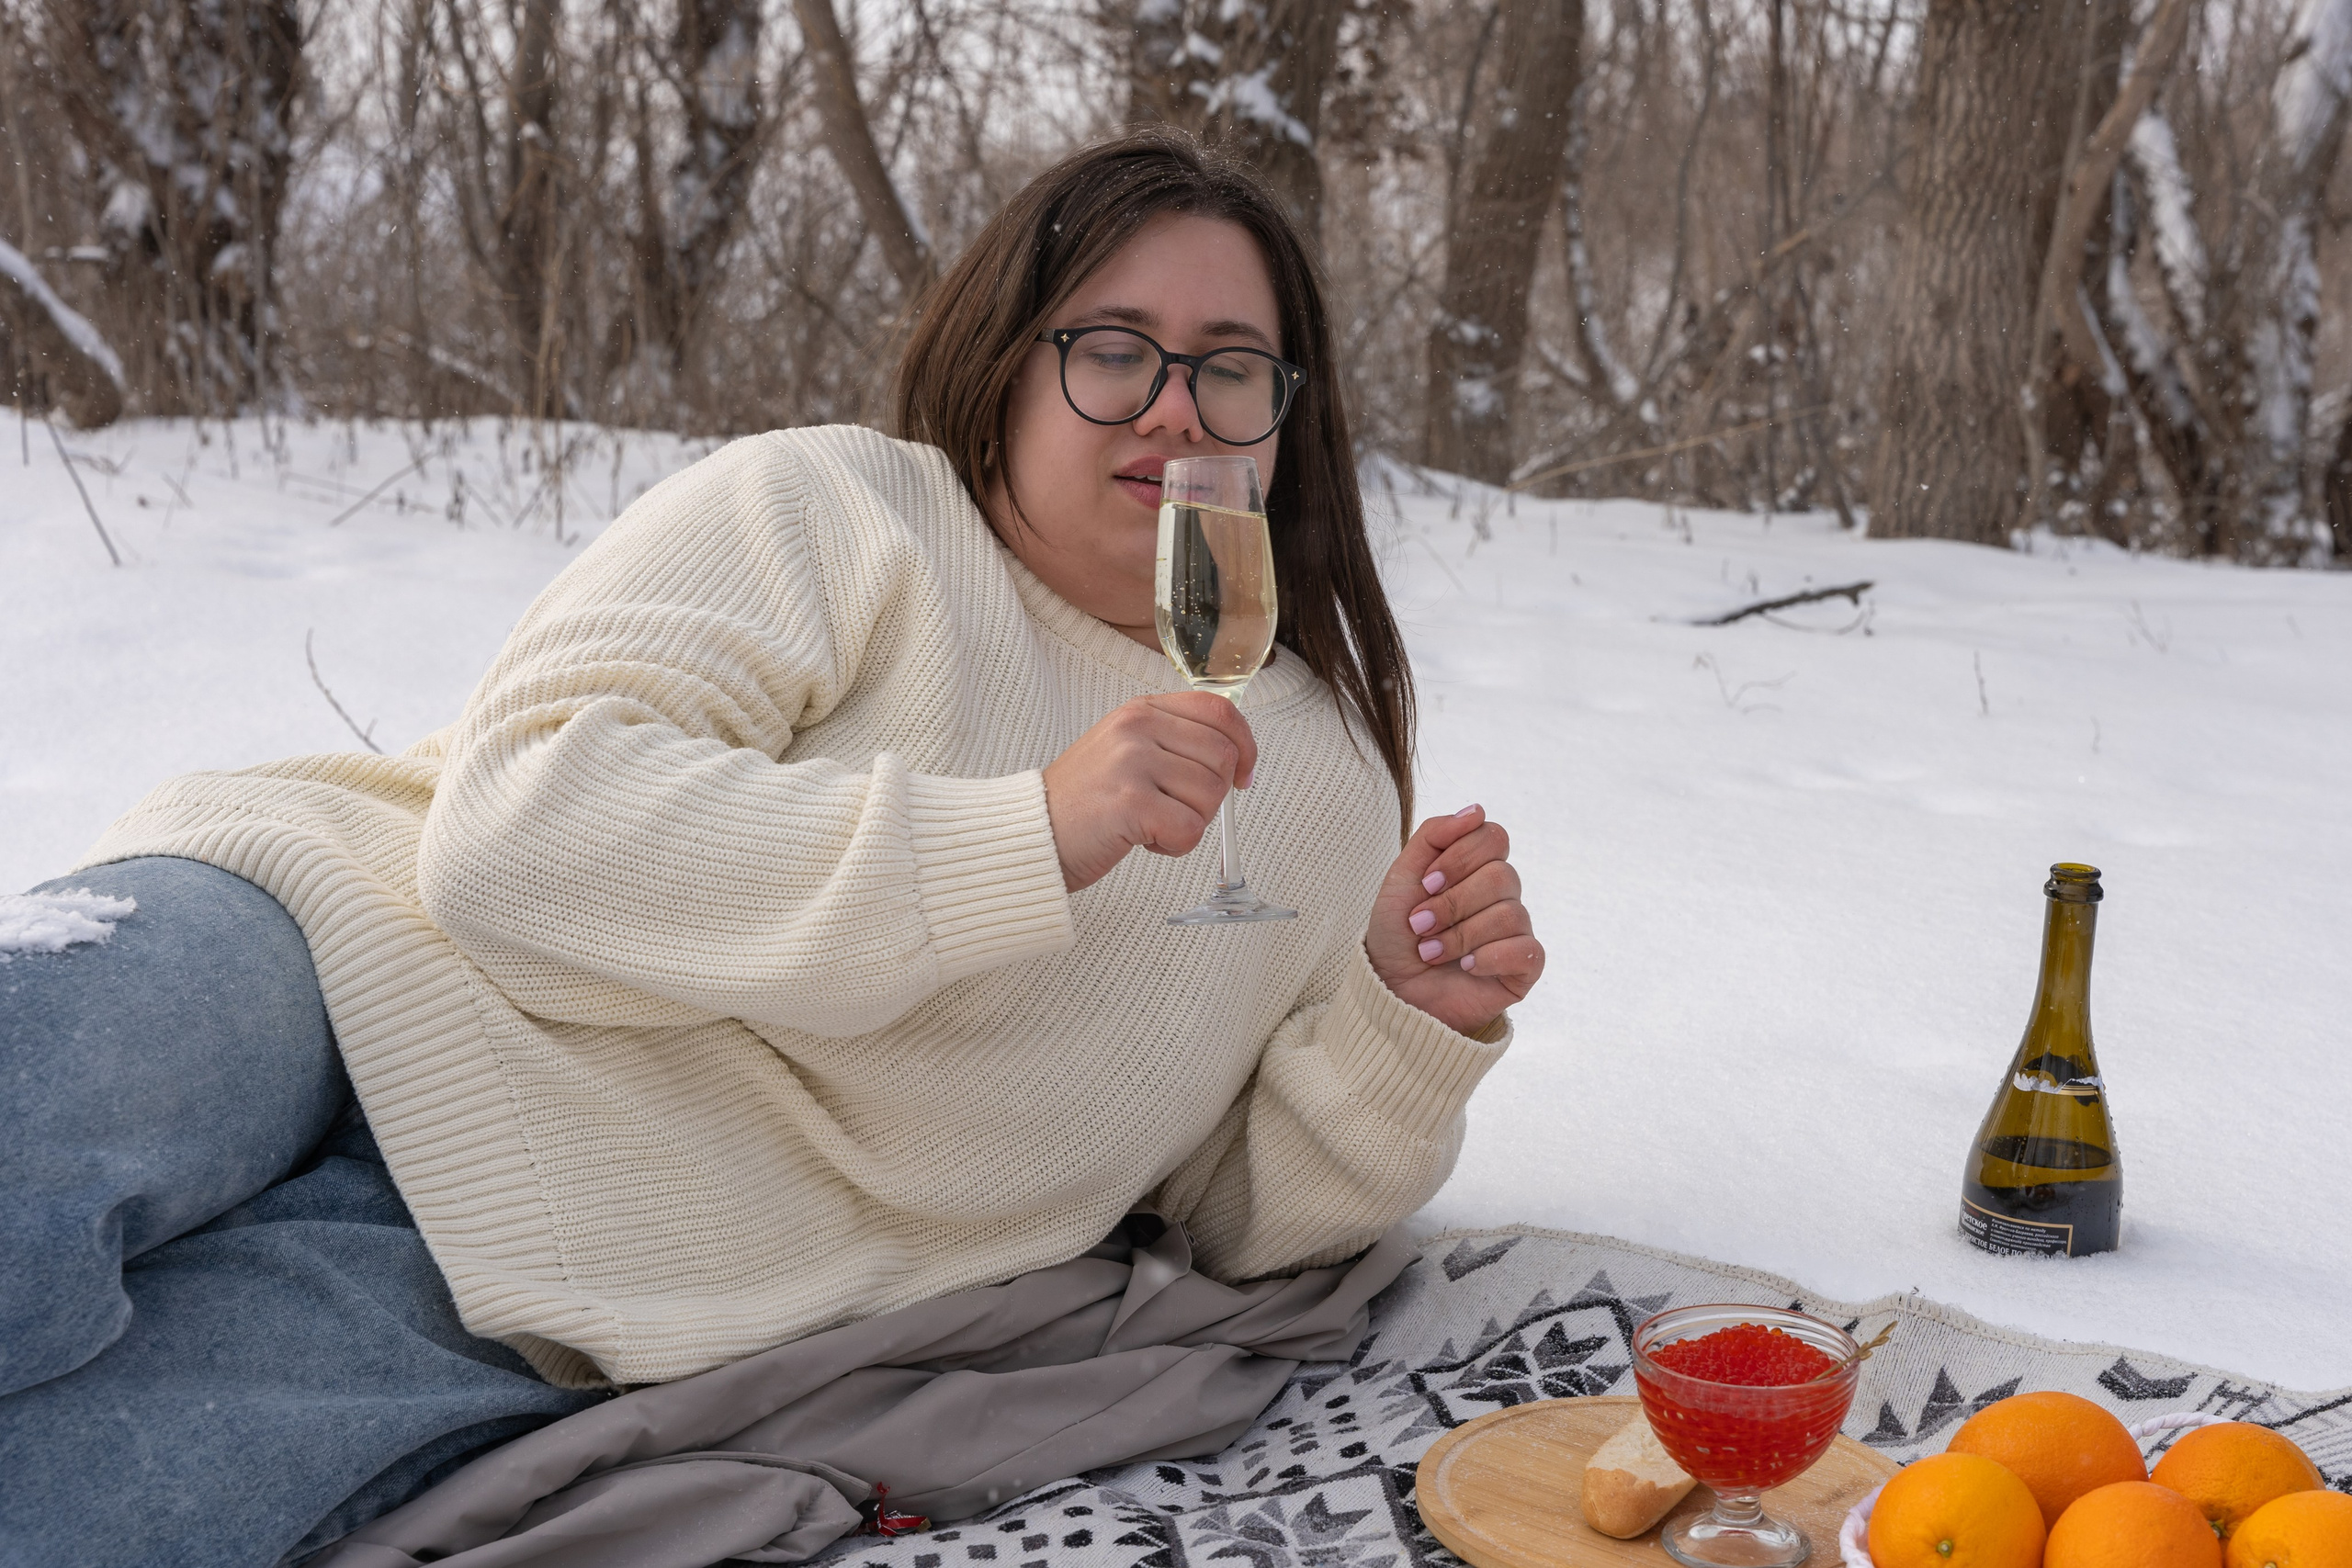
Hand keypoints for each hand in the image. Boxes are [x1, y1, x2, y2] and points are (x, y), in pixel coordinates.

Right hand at [1042, 693, 1258, 891]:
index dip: (1245, 746)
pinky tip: (1144, 840)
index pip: (1220, 711)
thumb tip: (1235, 758)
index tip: (1242, 776)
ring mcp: (1132, 762)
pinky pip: (1190, 829)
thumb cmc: (1084, 802)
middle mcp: (1137, 728)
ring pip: (1211, 796)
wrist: (1031, 834)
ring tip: (1151, 824)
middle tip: (1174, 811)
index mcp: (1141, 710)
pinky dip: (1175, 846)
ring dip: (1191, 822)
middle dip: (1211, 796)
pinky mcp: (1130, 802)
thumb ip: (1173, 743)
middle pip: (1222, 757)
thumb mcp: (1126, 751)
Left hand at [1364, 804, 1542, 1036]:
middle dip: (1452, 902)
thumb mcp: (1403, 876)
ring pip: (1510, 914)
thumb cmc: (1397, 934)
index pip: (1494, 837)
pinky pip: (1527, 950)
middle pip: (1501, 876)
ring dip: (1460, 935)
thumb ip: (1435, 835)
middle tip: (1420, 924)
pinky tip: (1466, 967)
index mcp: (1478, 867)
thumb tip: (1477, 810)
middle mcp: (1502, 895)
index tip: (1425, 883)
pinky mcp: (1523, 968)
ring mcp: (1515, 931)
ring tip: (1430, 952)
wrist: (1391, 991)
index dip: (1459, 858)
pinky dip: (1489, 958)